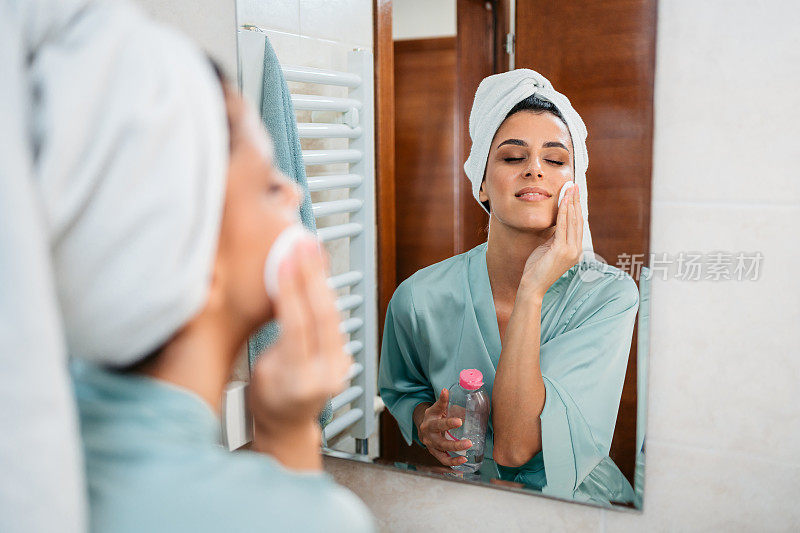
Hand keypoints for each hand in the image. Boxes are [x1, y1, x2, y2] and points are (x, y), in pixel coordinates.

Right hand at [249, 239, 351, 435]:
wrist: (290, 424)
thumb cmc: (266, 399)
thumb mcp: (257, 371)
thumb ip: (268, 337)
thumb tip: (265, 293)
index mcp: (297, 381)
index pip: (298, 327)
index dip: (291, 291)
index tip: (283, 260)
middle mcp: (326, 374)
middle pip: (323, 316)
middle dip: (312, 275)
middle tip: (302, 244)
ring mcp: (341, 366)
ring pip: (333, 314)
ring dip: (321, 278)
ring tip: (310, 249)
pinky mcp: (347, 356)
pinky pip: (336, 318)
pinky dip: (325, 292)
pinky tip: (316, 271)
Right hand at [415, 388, 472, 466]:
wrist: (423, 427)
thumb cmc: (434, 416)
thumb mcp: (436, 408)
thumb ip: (443, 401)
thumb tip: (446, 390)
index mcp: (430, 420)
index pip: (439, 420)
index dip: (448, 421)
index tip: (459, 421)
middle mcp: (428, 434)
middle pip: (441, 439)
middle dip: (454, 442)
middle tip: (469, 442)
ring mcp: (430, 444)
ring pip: (442, 450)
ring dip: (455, 453)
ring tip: (467, 452)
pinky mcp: (434, 452)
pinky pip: (443, 460)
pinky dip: (452, 462)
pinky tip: (463, 461)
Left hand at [519, 184, 583, 299]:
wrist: (532, 285)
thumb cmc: (537, 268)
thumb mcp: (548, 248)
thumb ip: (555, 236)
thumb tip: (557, 221)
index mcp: (575, 250)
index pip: (578, 224)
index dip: (577, 207)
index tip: (574, 193)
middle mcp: (576, 250)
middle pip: (578, 220)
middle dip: (576, 201)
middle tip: (575, 185)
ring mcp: (571, 251)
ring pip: (572, 221)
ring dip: (571, 202)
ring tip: (570, 188)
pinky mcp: (561, 251)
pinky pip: (563, 227)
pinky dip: (563, 212)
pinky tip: (563, 201)